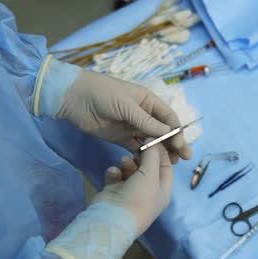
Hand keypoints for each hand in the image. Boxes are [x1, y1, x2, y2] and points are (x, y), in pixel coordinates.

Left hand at [58, 70, 191, 162]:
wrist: (74, 99)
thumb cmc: (103, 94)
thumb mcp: (127, 106)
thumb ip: (147, 121)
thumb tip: (169, 132)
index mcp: (148, 102)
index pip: (168, 117)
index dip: (176, 131)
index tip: (181, 144)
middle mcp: (143, 114)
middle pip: (163, 131)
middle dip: (174, 143)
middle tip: (183, 158)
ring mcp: (132, 127)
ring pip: (152, 141)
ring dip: (162, 151)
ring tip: (172, 163)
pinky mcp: (121, 138)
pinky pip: (137, 148)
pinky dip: (145, 156)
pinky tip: (152, 164)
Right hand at [92, 143, 172, 235]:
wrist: (112, 219)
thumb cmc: (138, 197)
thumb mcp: (151, 174)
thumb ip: (153, 155)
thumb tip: (154, 140)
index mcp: (162, 190)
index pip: (165, 166)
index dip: (160, 152)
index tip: (153, 138)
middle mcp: (148, 191)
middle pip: (147, 167)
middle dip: (141, 156)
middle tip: (137, 147)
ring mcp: (130, 192)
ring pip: (130, 169)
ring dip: (127, 163)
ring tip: (124, 162)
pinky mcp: (114, 191)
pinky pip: (116, 175)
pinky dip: (115, 172)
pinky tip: (113, 173)